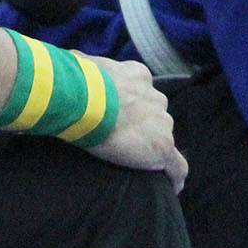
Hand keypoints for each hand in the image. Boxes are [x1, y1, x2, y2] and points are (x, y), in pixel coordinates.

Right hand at [85, 57, 188, 192]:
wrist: (83, 99)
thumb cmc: (76, 81)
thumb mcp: (80, 64)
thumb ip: (84, 66)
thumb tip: (70, 60)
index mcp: (138, 76)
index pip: (142, 93)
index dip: (134, 106)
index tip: (123, 116)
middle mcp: (155, 97)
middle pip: (156, 115)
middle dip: (145, 127)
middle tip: (125, 141)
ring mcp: (162, 123)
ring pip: (164, 137)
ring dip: (153, 148)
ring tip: (140, 165)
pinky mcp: (162, 147)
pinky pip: (177, 166)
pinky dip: (175, 176)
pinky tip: (172, 187)